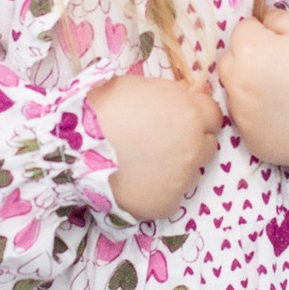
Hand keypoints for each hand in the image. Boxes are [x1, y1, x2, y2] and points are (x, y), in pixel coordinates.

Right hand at [90, 70, 222, 220]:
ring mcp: (183, 179)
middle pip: (207, 144)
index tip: (180, 117)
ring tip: (144, 162)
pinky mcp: (167, 204)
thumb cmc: (101, 111)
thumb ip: (167, 93)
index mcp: (189, 113)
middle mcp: (194, 148)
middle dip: (191, 141)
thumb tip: (181, 96)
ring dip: (175, 166)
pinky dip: (158, 189)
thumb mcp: (137, 85)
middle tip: (161, 141)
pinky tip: (137, 181)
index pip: (213, 114)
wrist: (75, 151)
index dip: (196, 114)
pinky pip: (170, 195)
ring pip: (190, 171)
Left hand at [217, 7, 288, 174]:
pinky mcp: (251, 141)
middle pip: (229, 62)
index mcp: (250, 52)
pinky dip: (259, 115)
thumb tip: (262, 18)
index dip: (261, 31)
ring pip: (234, 92)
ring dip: (249, 86)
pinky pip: (246, 120)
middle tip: (279, 65)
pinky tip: (285, 115)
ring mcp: (242, 117)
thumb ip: (279, 18)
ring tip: (284, 92)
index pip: (240, 30)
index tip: (281, 41)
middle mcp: (237, 85)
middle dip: (247, 58)